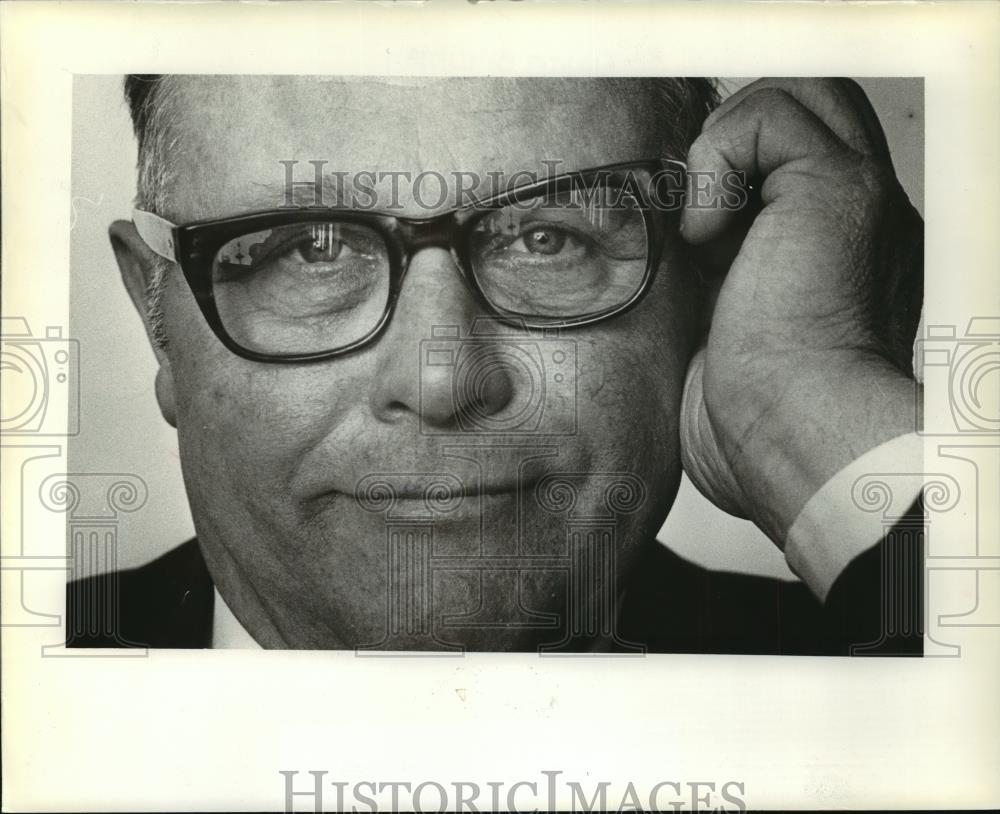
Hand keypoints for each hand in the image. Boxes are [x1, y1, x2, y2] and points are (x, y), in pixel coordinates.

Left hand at [678, 79, 922, 546]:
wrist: (791, 445)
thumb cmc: (757, 430)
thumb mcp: (720, 351)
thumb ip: (712, 298)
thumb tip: (669, 285)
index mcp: (831, 254)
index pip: (788, 166)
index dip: (728, 180)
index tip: (688, 244)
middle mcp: (856, 217)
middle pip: (805, 113)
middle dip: (728, 148)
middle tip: (693, 224)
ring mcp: (855, 198)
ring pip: (797, 96)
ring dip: (723, 149)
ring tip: (703, 232)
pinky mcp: (837, 189)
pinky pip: (770, 114)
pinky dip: (719, 162)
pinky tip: (707, 239)